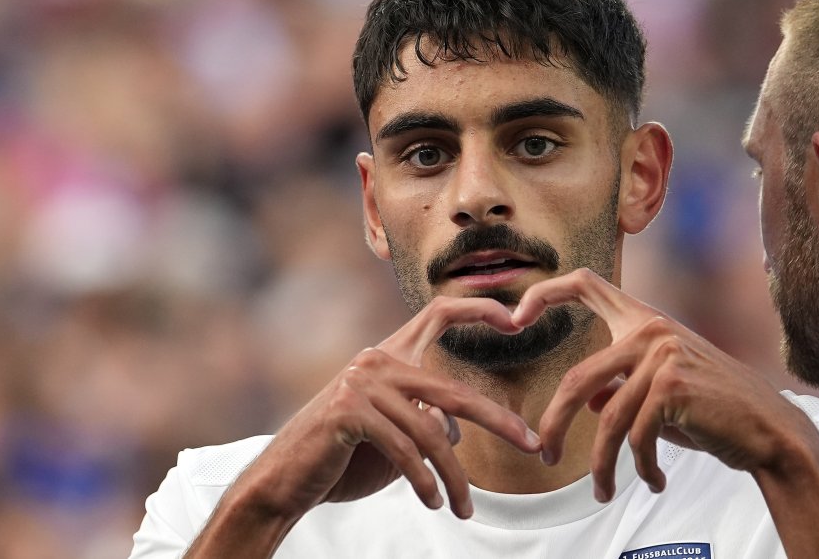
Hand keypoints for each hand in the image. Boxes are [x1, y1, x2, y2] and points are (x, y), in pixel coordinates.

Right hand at [235, 296, 541, 521]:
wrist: (284, 479)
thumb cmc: (342, 458)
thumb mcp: (393, 435)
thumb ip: (425, 422)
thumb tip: (458, 430)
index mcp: (389, 355)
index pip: (438, 313)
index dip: (479, 309)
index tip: (517, 319)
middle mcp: (377, 360)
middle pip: (454, 392)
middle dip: (499, 422)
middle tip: (533, 445)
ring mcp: (362, 383)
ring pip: (433, 434)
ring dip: (455, 479)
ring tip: (466, 509)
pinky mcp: (350, 411)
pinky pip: (405, 451)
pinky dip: (424, 482)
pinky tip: (433, 502)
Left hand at [513, 268, 811, 501]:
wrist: (769, 430)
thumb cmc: (714, 411)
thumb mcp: (660, 393)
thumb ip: (622, 386)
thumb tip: (587, 399)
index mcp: (645, 320)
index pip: (586, 283)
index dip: (544, 294)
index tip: (515, 319)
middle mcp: (652, 329)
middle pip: (578, 378)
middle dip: (554, 423)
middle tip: (545, 454)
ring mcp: (662, 355)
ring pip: (605, 419)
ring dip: (601, 464)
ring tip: (603, 491)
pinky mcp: (673, 387)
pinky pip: (635, 437)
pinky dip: (639, 467)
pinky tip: (652, 482)